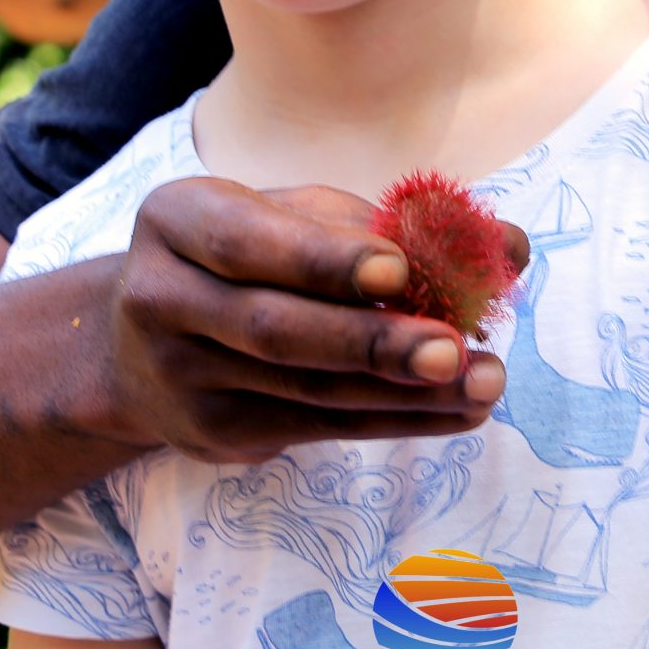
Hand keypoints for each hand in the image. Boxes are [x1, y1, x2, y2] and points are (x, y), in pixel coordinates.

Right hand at [100, 176, 526, 462]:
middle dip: (373, 341)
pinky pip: (320, 427)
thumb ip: (388, 224)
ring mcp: (183, 376)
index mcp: (178, 219)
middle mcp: (163, 298)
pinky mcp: (216, 432)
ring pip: (306, 389)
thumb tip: (509, 245)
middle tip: (455, 349)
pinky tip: (459, 411)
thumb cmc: (251, 257)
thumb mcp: (296, 217)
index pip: (247, 241)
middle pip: (276, 328)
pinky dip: (398, 420)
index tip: (400, 268)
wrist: (139, 348)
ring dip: (404, 392)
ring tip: (484, 381)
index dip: (324, 258)